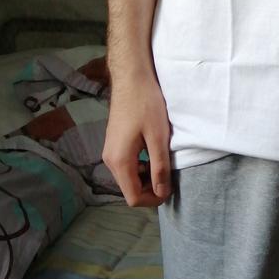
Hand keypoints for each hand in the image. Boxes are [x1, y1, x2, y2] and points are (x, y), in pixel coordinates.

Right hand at [102, 71, 173, 207]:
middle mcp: (110, 160)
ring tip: (163, 163)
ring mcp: (110, 151)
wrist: (131, 79)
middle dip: (149, 189)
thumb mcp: (158, 138)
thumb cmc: (146, 105)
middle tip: (169, 176)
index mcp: (120, 162)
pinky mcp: (113, 144)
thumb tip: (161, 193)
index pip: (132, 197)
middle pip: (128, 189)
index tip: (169, 189)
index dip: (152, 199)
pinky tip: (153, 153)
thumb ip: (159, 168)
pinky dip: (140, 166)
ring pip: (128, 177)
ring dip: (146, 177)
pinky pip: (126, 165)